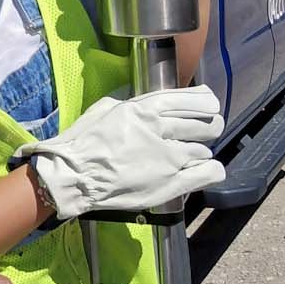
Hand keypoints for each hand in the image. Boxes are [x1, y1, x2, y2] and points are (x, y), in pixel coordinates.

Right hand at [14, 85, 225, 219]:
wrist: (74, 176)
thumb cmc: (82, 141)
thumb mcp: (105, 108)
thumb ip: (132, 104)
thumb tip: (148, 105)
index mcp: (145, 109)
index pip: (192, 100)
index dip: (205, 103)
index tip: (210, 106)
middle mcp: (162, 131)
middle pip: (204, 124)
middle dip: (208, 126)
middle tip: (206, 130)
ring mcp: (170, 159)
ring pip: (204, 150)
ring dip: (200, 152)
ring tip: (190, 156)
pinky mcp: (172, 183)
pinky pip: (208, 173)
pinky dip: (211, 169)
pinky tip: (205, 170)